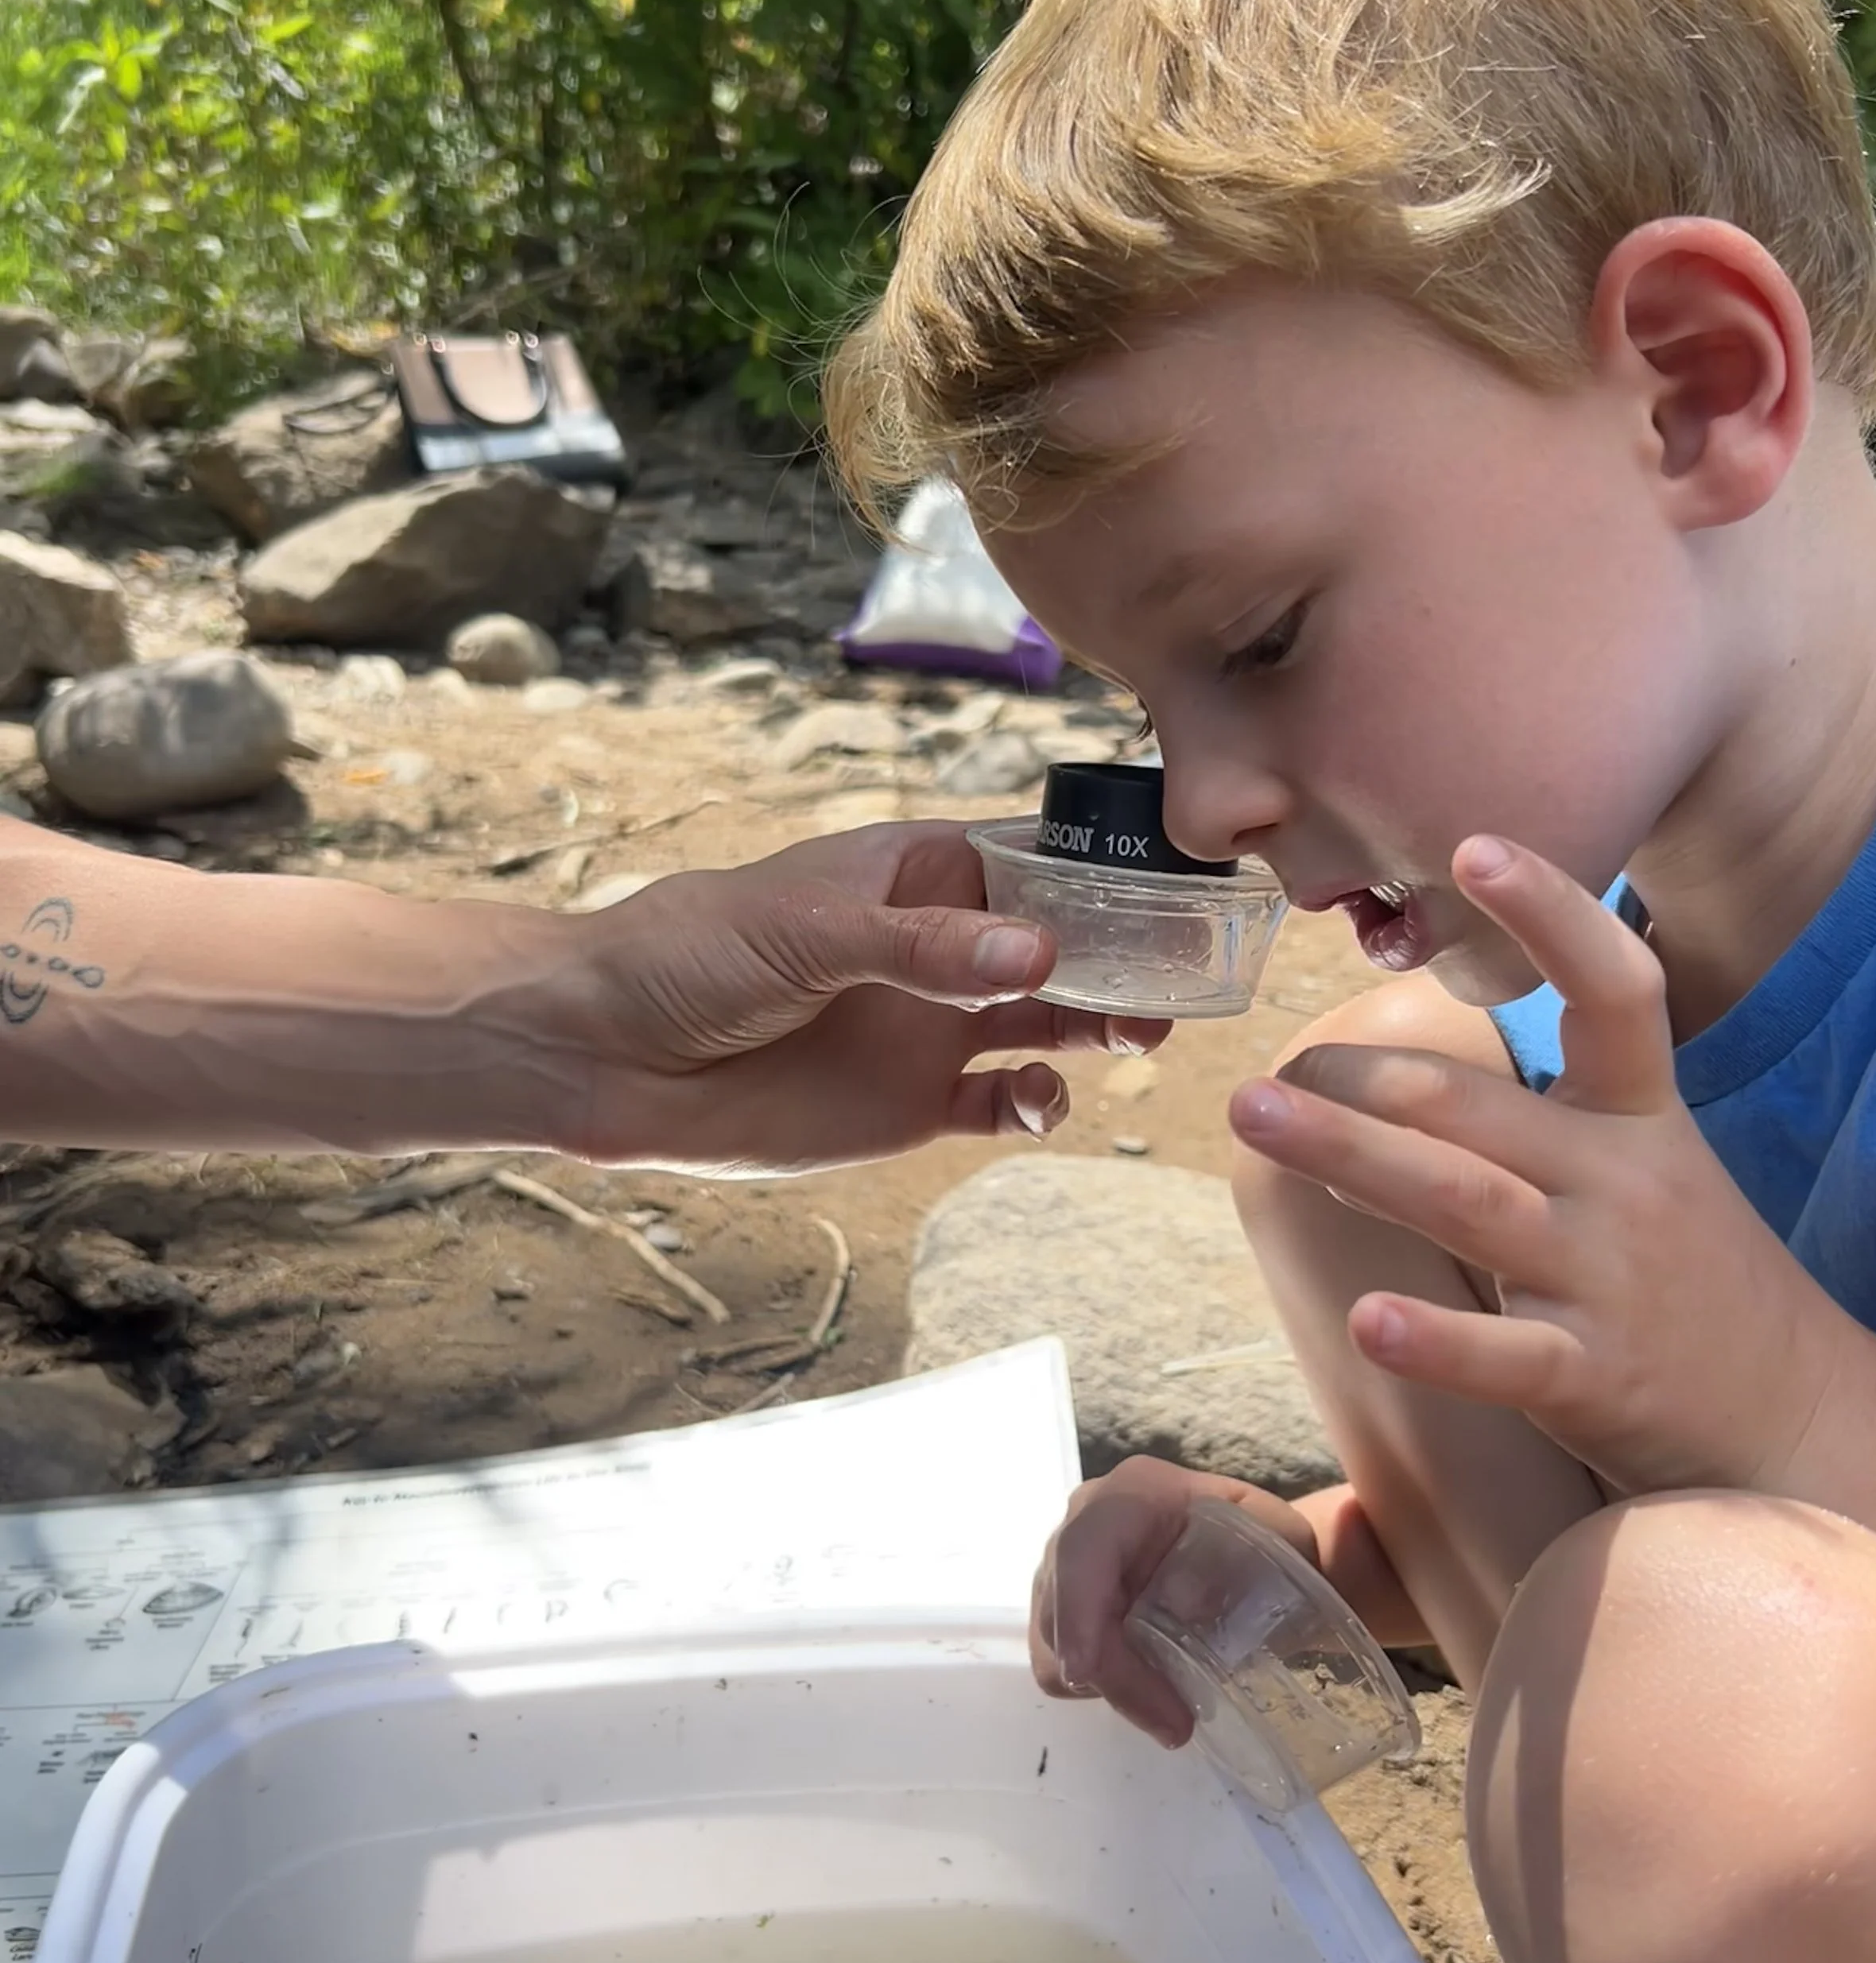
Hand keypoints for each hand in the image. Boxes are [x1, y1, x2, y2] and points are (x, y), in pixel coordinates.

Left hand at [560, 819, 1167, 1171]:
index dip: (1106, 867)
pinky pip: (1004, 1104)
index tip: (1180, 880)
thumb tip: (1039, 956)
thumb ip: (922, 947)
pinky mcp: (911, 1104)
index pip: (1035, 857)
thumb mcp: (805, 930)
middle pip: (1064, 942)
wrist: (603, 1054)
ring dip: (1103, 1025)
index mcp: (915, 872)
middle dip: (1127, 954)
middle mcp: (940, 946)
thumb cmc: (687, 954)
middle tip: (1185, 973)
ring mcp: (930, 1026)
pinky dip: (1040, 1104)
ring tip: (1139, 1035)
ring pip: (1051, 1020)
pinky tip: (1042, 1102)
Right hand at [1029, 1458, 1323, 1745]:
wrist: (1223, 1536)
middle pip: (1062, 1613)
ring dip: (1110, 1688)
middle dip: (1115, 1677)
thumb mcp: (1274, 1528)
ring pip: (1053, 1647)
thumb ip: (1269, 1551)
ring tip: (1170, 1712)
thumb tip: (1205, 1605)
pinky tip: (1147, 1686)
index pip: (1082, 1549)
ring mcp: (1061, 1571)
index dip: (1077, 1609)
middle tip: (1176, 1725)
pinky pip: (1058, 1663)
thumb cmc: (1248, 1529)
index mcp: (1129, 1496)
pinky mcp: (1060, 1610)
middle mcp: (1080, 1527)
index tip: (1086, 1671)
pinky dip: (1102, 1687)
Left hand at [1227, 836, 1856, 1499]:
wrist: (1793, 1415)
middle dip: (1360, 1079)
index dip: (1551, 913)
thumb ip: (1523, 1120)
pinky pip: (1504, 1355)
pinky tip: (1366, 1319)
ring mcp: (1609, 1279)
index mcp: (1640, 1114)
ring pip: (1465, 1203)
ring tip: (1256, 1118)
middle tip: (1267, 1070)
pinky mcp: (1594, 1377)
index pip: (1615, 989)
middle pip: (1476, 1107)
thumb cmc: (1682, 1273)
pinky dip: (1434, 1339)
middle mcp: (1625, 1182)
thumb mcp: (1637, 1165)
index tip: (1475, 847)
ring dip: (1349, 1157)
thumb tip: (1370, 1093)